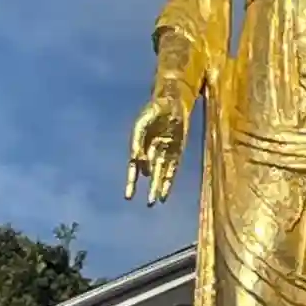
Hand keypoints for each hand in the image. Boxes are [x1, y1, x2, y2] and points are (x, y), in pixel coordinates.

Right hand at [125, 89, 187, 205]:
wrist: (171, 101)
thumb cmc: (153, 110)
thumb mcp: (141, 125)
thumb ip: (138, 143)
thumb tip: (139, 163)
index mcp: (139, 146)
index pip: (134, 167)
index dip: (131, 182)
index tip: (128, 197)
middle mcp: (151, 151)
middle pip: (149, 174)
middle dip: (149, 189)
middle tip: (149, 204)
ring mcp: (165, 152)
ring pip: (161, 174)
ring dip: (159, 188)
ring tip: (155, 202)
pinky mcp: (177, 151)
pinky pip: (173, 169)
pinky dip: (170, 180)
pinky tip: (167, 192)